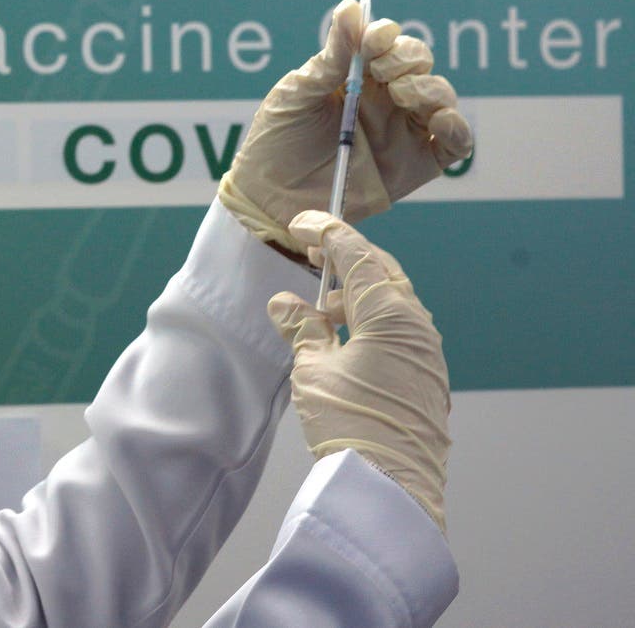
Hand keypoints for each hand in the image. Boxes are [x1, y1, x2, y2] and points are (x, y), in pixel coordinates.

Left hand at [219, 0, 472, 254]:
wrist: (268, 198)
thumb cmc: (276, 141)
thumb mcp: (296, 94)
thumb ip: (330, 57)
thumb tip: (351, 7)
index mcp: (355, 75)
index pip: (386, 42)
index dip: (385, 36)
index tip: (371, 41)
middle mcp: (384, 98)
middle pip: (418, 63)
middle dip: (407, 59)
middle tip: (383, 72)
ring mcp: (402, 130)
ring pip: (440, 96)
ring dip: (430, 88)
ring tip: (402, 95)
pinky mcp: (415, 164)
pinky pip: (453, 143)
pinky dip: (456, 128)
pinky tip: (439, 121)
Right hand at [267, 211, 450, 532]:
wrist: (392, 487)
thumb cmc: (352, 425)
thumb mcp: (314, 371)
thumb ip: (302, 329)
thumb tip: (286, 303)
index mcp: (390, 313)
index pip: (356, 253)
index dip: (326, 232)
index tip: (301, 223)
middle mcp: (416, 324)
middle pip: (381, 270)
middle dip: (345, 258)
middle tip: (311, 254)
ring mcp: (426, 351)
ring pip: (391, 300)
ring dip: (355, 294)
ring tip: (320, 311)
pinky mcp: (425, 375)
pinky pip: (398, 328)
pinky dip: (369, 320)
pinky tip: (343, 340)